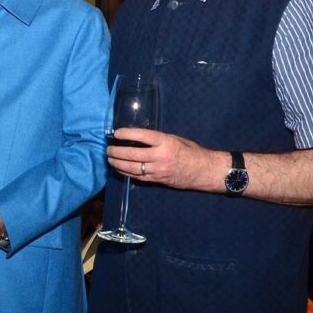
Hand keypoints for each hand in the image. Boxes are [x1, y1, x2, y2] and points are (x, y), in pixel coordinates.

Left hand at [107, 127, 223, 192]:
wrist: (204, 171)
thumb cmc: (191, 151)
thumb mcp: (175, 139)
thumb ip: (158, 138)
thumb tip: (139, 136)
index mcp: (166, 142)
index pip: (142, 136)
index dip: (127, 134)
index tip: (116, 133)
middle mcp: (160, 157)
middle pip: (133, 154)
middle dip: (117, 151)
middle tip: (108, 148)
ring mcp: (158, 170)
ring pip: (132, 167)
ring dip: (118, 163)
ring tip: (110, 158)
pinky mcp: (157, 180)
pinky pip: (137, 177)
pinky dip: (125, 172)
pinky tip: (119, 168)